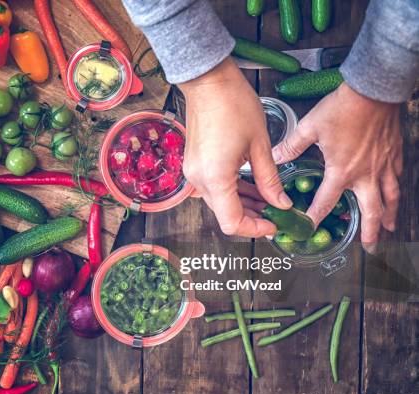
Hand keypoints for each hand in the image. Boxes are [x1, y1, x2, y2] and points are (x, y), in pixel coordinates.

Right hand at [178, 57, 292, 236]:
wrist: (208, 82)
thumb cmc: (233, 105)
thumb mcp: (260, 145)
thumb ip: (269, 180)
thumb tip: (281, 204)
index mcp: (216, 178)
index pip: (232, 222)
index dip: (255, 229)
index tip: (275, 224)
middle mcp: (200, 180)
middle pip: (225, 214)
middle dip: (252, 217)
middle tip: (278, 212)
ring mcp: (194, 173)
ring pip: (220, 203)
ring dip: (243, 205)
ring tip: (269, 199)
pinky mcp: (195, 164)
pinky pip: (214, 188)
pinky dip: (233, 192)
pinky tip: (252, 186)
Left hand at [272, 83, 402, 252]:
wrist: (373, 90)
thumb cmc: (341, 109)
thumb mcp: (310, 127)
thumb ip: (291, 146)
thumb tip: (274, 156)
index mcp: (342, 171)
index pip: (326, 202)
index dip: (315, 217)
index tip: (308, 229)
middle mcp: (365, 174)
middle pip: (370, 211)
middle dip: (370, 231)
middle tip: (370, 247)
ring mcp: (383, 165)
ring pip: (390, 198)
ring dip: (389, 215)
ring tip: (390, 228)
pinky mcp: (394, 154)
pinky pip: (398, 178)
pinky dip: (397, 190)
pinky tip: (395, 194)